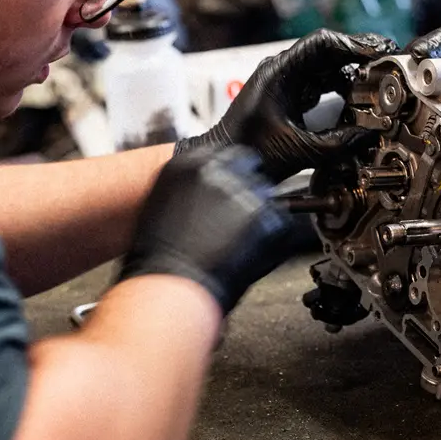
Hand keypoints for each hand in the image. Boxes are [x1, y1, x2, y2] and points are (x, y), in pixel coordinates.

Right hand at [118, 145, 297, 313]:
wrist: (172, 286)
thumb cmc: (159, 259)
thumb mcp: (163, 205)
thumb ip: (192, 188)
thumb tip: (210, 189)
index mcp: (189, 162)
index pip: (224, 153)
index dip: (230, 174)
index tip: (230, 188)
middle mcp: (219, 169)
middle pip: (250, 167)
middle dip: (248, 188)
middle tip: (238, 218)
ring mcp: (248, 192)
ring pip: (267, 195)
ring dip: (259, 214)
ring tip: (238, 243)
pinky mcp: (271, 217)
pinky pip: (281, 223)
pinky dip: (272, 239)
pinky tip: (248, 254)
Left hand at [177, 30, 394, 179]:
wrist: (223, 166)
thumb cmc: (247, 155)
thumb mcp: (300, 150)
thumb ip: (339, 142)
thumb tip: (370, 133)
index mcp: (278, 73)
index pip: (321, 43)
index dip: (354, 44)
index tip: (377, 52)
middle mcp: (281, 71)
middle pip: (327, 52)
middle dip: (358, 57)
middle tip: (386, 63)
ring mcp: (284, 82)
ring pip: (325, 67)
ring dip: (351, 74)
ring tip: (376, 83)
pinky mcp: (289, 96)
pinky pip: (320, 84)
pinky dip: (340, 88)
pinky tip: (357, 99)